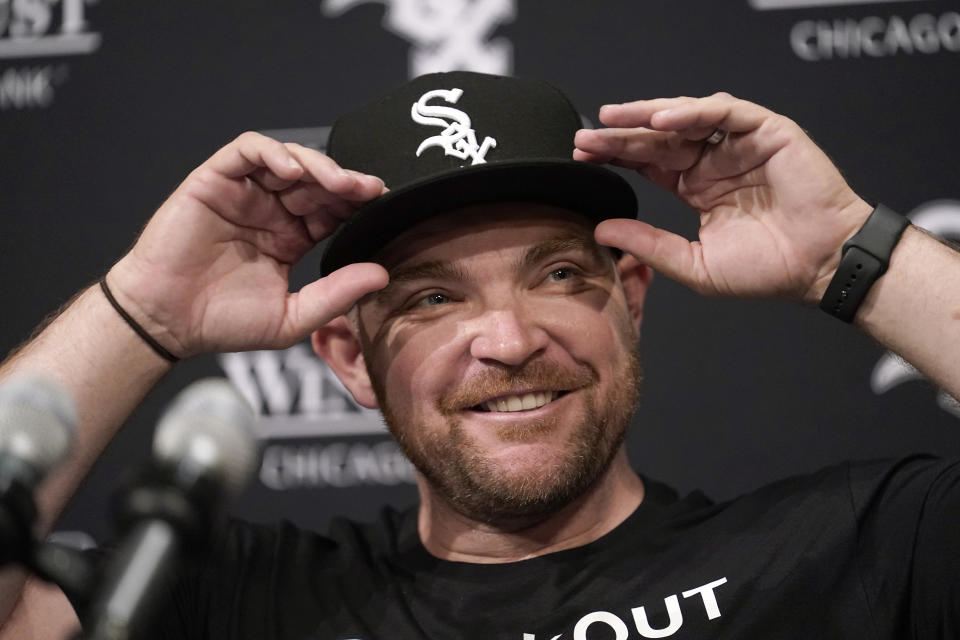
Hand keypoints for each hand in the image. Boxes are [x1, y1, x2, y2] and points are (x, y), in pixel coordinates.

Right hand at [108, 132, 388, 357]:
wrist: (167, 321)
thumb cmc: (222, 322)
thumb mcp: (292, 317)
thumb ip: (336, 295)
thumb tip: (382, 274)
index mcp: (291, 237)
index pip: (333, 210)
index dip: (357, 205)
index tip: (382, 207)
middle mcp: (271, 211)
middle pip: (317, 181)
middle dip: (346, 183)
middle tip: (369, 190)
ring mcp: (244, 193)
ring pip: (289, 159)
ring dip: (318, 165)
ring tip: (338, 182)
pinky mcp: (214, 180)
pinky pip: (247, 151)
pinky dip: (272, 152)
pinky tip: (292, 171)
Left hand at [574, 93, 872, 303]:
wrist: (819, 268)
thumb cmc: (766, 270)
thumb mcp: (693, 263)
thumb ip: (648, 244)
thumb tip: (600, 230)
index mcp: (697, 187)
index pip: (648, 163)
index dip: (616, 158)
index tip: (581, 159)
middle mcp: (714, 161)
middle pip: (659, 137)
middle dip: (619, 135)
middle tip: (583, 138)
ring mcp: (739, 144)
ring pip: (687, 116)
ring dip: (646, 115)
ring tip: (610, 121)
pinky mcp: (767, 132)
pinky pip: (725, 112)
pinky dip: (693, 111)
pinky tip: (661, 120)